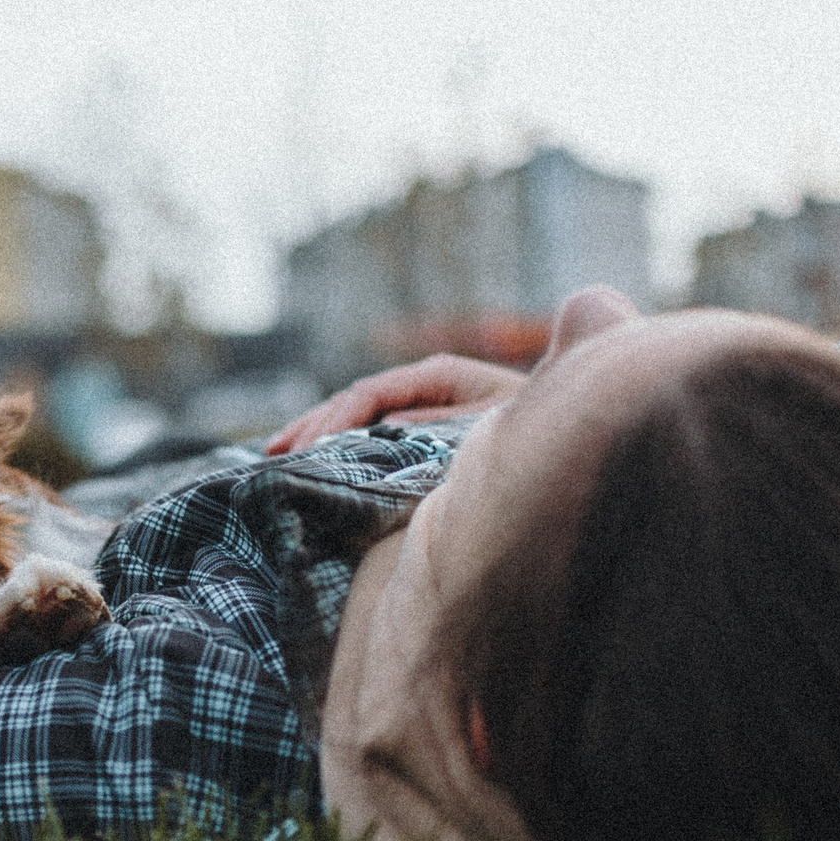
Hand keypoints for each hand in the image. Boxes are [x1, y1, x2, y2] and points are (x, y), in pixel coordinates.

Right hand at [265, 354, 529, 455]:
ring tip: (274, 457)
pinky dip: (336, 450)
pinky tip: (306, 464)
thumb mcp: (485, 432)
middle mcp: (425, 387)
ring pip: (355, 419)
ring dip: (315, 438)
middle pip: (354, 403)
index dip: (335, 420)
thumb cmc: (537, 441)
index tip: (307, 450)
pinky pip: (368, 438)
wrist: (566, 449)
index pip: (372, 393)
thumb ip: (433, 427)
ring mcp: (420, 410)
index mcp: (441, 375)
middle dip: (313, 427)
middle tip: (273, 455)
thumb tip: (380, 429)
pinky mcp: (419, 435)